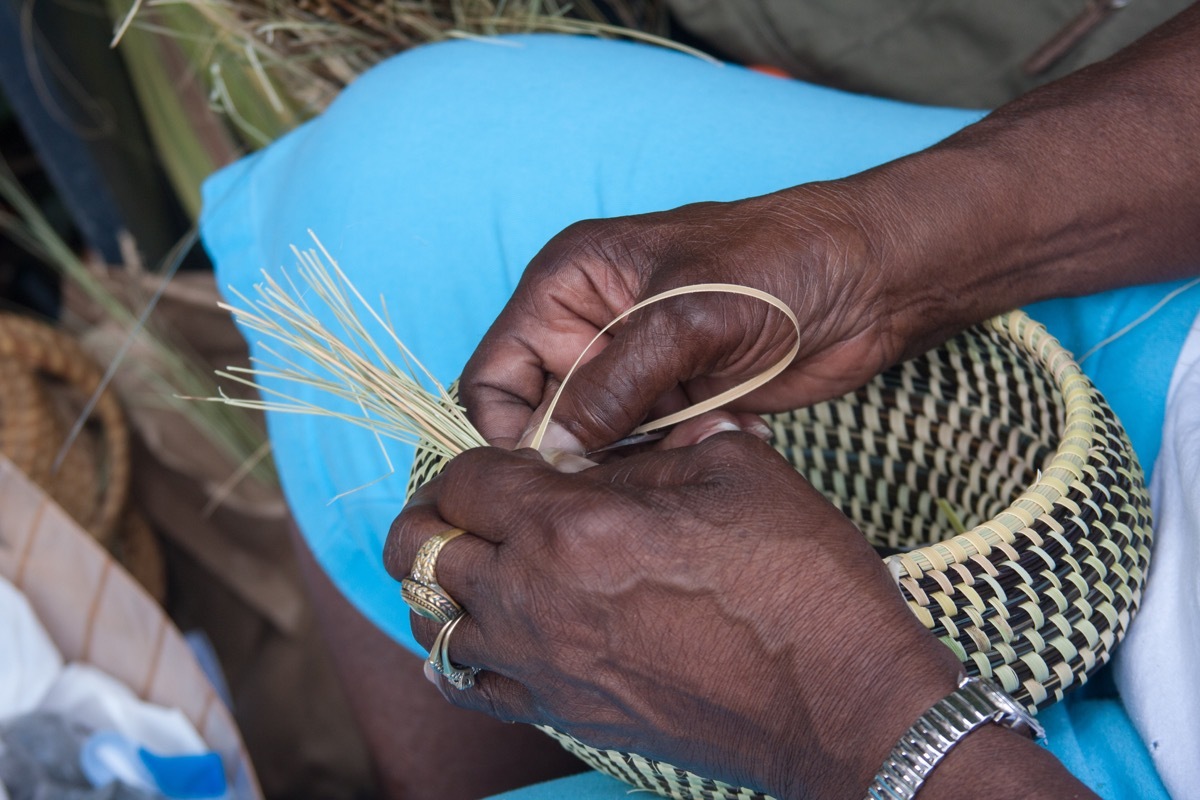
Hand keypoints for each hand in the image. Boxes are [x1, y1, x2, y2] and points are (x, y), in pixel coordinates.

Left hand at [384, 432, 963, 798]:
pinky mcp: (562, 712)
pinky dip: (464, 647)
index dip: (479, 458)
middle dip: (438, 512)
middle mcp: (534, 596)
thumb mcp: (734, 470)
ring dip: (445, 579)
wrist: (839, 702)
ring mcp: (541, 664)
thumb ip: (655, 446)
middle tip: (480, 503)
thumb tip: (620, 439)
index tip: (513, 461)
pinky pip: (466, 682)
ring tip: (485, 562)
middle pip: (418, 546)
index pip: (464, 477)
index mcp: (573, 524)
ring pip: (430, 617)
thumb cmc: (798, 581)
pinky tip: (497, 628)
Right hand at [460, 186, 914, 452]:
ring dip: (635, 458)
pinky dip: (675, 458)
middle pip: (542, 416)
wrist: (873, 279)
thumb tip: (554, 452)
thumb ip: (613, 384)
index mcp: (569, 284)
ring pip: (596, 443)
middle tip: (628, 472)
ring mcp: (635, 368)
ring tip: (693, 440)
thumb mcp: (686, 318)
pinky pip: (647, 451)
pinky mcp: (677, 401)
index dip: (508, 429)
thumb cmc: (780, 262)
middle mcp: (590, 327)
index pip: (495, 373)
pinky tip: (728, 432)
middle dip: (578, 452)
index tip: (548, 474)